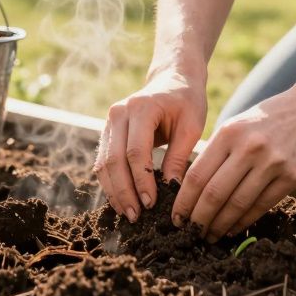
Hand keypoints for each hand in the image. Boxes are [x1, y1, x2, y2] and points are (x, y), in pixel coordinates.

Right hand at [95, 67, 206, 221]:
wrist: (172, 79)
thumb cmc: (186, 101)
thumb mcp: (191, 126)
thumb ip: (179, 157)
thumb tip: (171, 191)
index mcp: (141, 108)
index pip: (135, 152)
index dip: (142, 180)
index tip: (152, 204)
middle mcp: (118, 113)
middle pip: (114, 160)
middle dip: (124, 192)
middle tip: (136, 216)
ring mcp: (109, 122)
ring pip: (104, 164)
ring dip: (115, 192)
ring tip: (129, 214)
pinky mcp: (107, 132)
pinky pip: (104, 162)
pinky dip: (111, 183)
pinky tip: (123, 201)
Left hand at [172, 87, 295, 240]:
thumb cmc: (269, 119)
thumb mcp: (238, 125)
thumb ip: (217, 152)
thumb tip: (192, 188)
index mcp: (229, 133)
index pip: (198, 175)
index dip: (184, 202)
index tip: (176, 218)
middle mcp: (249, 147)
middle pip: (214, 194)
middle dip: (198, 219)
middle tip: (190, 233)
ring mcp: (272, 162)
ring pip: (238, 204)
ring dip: (221, 225)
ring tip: (211, 236)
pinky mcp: (292, 176)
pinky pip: (262, 205)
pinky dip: (244, 221)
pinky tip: (234, 228)